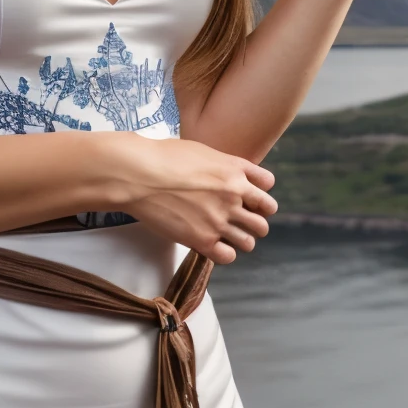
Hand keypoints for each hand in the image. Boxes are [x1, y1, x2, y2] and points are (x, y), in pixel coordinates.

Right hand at [119, 136, 277, 264]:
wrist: (139, 174)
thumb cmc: (163, 157)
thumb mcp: (201, 151)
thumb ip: (222, 165)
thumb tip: (226, 174)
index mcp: (234, 170)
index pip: (268, 185)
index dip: (258, 191)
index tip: (248, 196)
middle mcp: (234, 195)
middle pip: (264, 218)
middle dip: (254, 220)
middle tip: (238, 220)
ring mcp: (220, 219)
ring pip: (250, 241)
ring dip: (240, 239)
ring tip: (225, 235)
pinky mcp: (203, 240)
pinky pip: (229, 256)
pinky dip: (224, 253)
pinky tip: (212, 245)